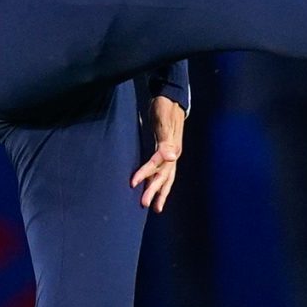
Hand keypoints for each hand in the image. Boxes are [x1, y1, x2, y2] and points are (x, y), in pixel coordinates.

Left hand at [131, 95, 185, 211]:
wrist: (171, 98)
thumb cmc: (165, 108)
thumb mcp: (164, 120)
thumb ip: (167, 140)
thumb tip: (172, 157)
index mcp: (172, 148)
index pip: (156, 165)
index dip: (145, 174)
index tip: (132, 184)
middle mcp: (173, 154)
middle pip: (163, 176)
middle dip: (154, 191)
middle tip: (144, 205)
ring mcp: (171, 154)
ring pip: (166, 177)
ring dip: (160, 192)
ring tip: (155, 208)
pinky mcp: (167, 153)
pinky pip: (164, 172)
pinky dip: (159, 182)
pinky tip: (153, 188)